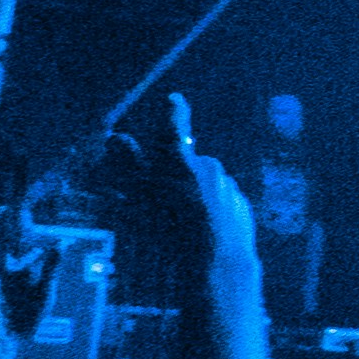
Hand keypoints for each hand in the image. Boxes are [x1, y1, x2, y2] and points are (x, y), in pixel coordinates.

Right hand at [100, 92, 258, 295]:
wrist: (218, 260)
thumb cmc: (170, 228)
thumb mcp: (140, 196)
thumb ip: (128, 164)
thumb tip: (116, 137)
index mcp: (182, 161)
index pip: (173, 129)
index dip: (173, 112)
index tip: (174, 98)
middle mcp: (209, 167)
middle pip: (187, 162)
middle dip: (174, 173)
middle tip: (160, 196)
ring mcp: (228, 186)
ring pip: (205, 184)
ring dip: (192, 194)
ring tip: (179, 223)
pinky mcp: (241, 206)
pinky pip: (221, 201)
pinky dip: (210, 210)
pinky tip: (200, 232)